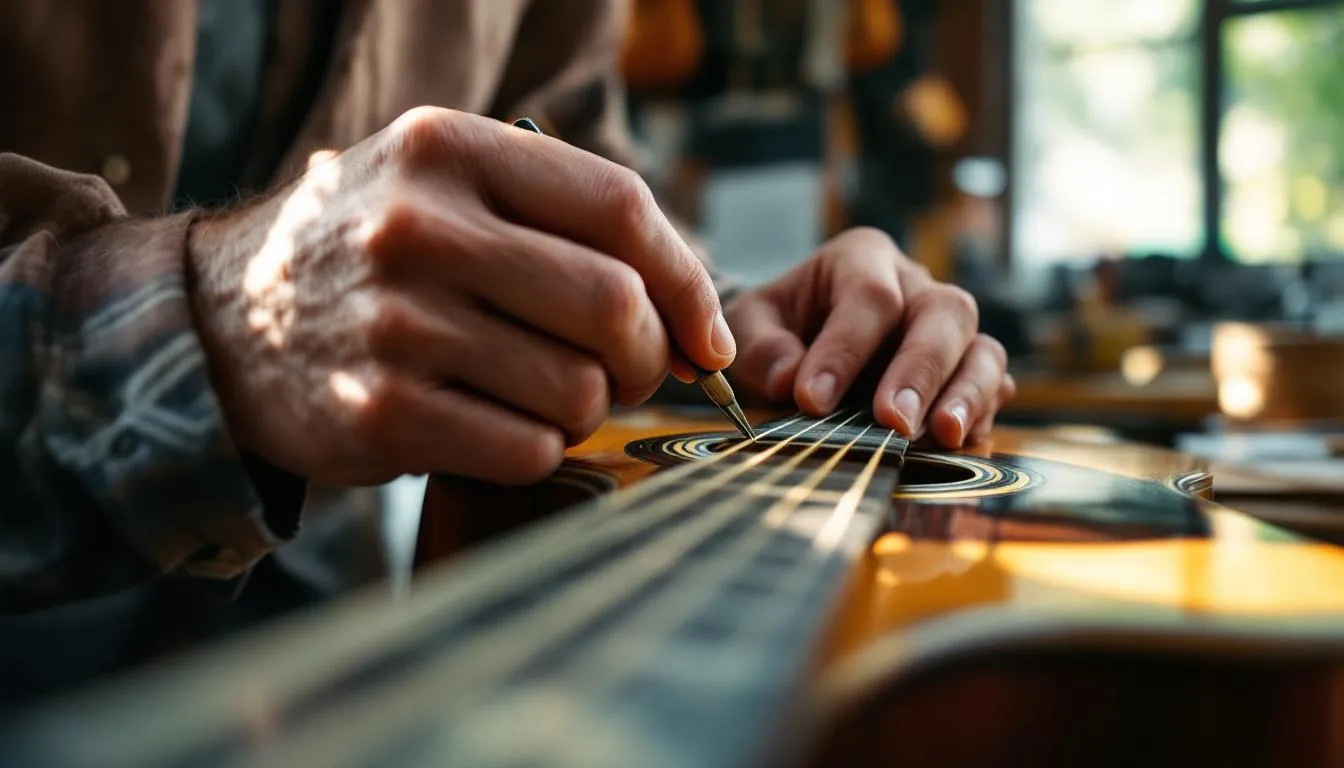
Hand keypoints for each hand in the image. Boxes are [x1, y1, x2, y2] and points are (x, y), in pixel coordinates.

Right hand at [187, 107, 732, 485]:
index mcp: (448, 149)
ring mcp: (394, 323)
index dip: (688, 281)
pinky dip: (539, 450)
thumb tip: (694, 321)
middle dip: (645, 356)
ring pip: (576, 389)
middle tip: (628, 372)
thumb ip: (558, 223)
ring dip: (586, 409)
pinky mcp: (378, 412)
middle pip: (612, 304)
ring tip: (546, 395)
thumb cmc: (369, 254)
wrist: (216, 320)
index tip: (707, 336)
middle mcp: (419, 227)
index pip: (619, 208)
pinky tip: (501, 428)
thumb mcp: (441, 187)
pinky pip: (526, 448)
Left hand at [723, 228, 1014, 447]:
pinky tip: (960, 441)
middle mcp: (916, 285)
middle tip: (894, 422)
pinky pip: (994, 386)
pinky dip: (981, 414)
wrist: (800, 338)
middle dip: (920, 370)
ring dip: (969, 393)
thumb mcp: (751, 324)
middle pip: (944, 312)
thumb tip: (788, 379)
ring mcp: (949, 328)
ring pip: (982, 348)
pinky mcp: (964, 368)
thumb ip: (761, 346)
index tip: (812, 400)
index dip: (844, 350)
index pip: (869, 297)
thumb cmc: (779, 328)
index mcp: (863, 259)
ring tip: (946, 434)